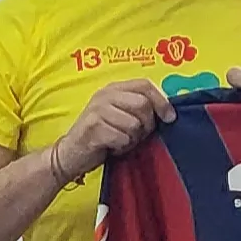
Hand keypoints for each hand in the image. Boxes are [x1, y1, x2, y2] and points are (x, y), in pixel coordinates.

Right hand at [51, 79, 171, 180]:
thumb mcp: (121, 116)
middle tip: (136, 135)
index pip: (144, 85)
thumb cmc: (102, 136)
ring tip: (120, 141)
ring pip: (134, 124)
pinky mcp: (92, 128)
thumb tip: (168, 113)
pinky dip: (121, 148)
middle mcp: (104, 95)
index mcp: (113, 89)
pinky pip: (122, 139)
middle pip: (142, 105)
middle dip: (146, 125)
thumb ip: (139, 109)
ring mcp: (96, 110)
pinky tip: (111, 147)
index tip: (170, 118)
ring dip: (132, 139)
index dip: (161, 101)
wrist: (71, 154)